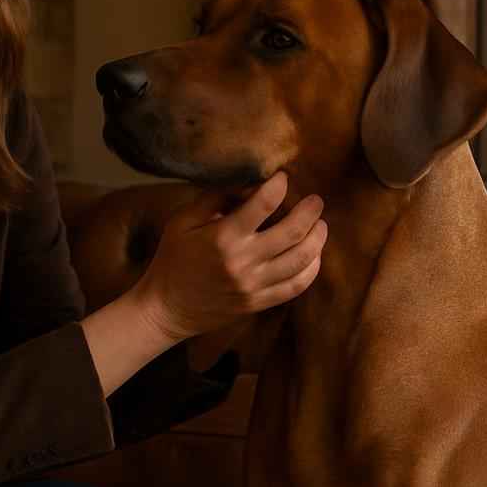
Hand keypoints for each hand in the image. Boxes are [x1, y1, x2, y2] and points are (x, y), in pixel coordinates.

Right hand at [133, 171, 326, 341]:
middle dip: (310, 211)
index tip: (283, 177)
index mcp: (223, 237)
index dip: (278, 185)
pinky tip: (314, 255)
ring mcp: (254, 285)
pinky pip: (295, 286)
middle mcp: (243, 262)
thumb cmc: (173, 259)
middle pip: (292, 231)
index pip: (263, 204)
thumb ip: (215, 198)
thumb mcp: (183, 221)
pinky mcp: (258, 303)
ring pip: (301, 260)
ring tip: (320, 225)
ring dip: (317, 239)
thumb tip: (249, 184)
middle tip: (316, 200)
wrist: (166, 308)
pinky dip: (311, 269)